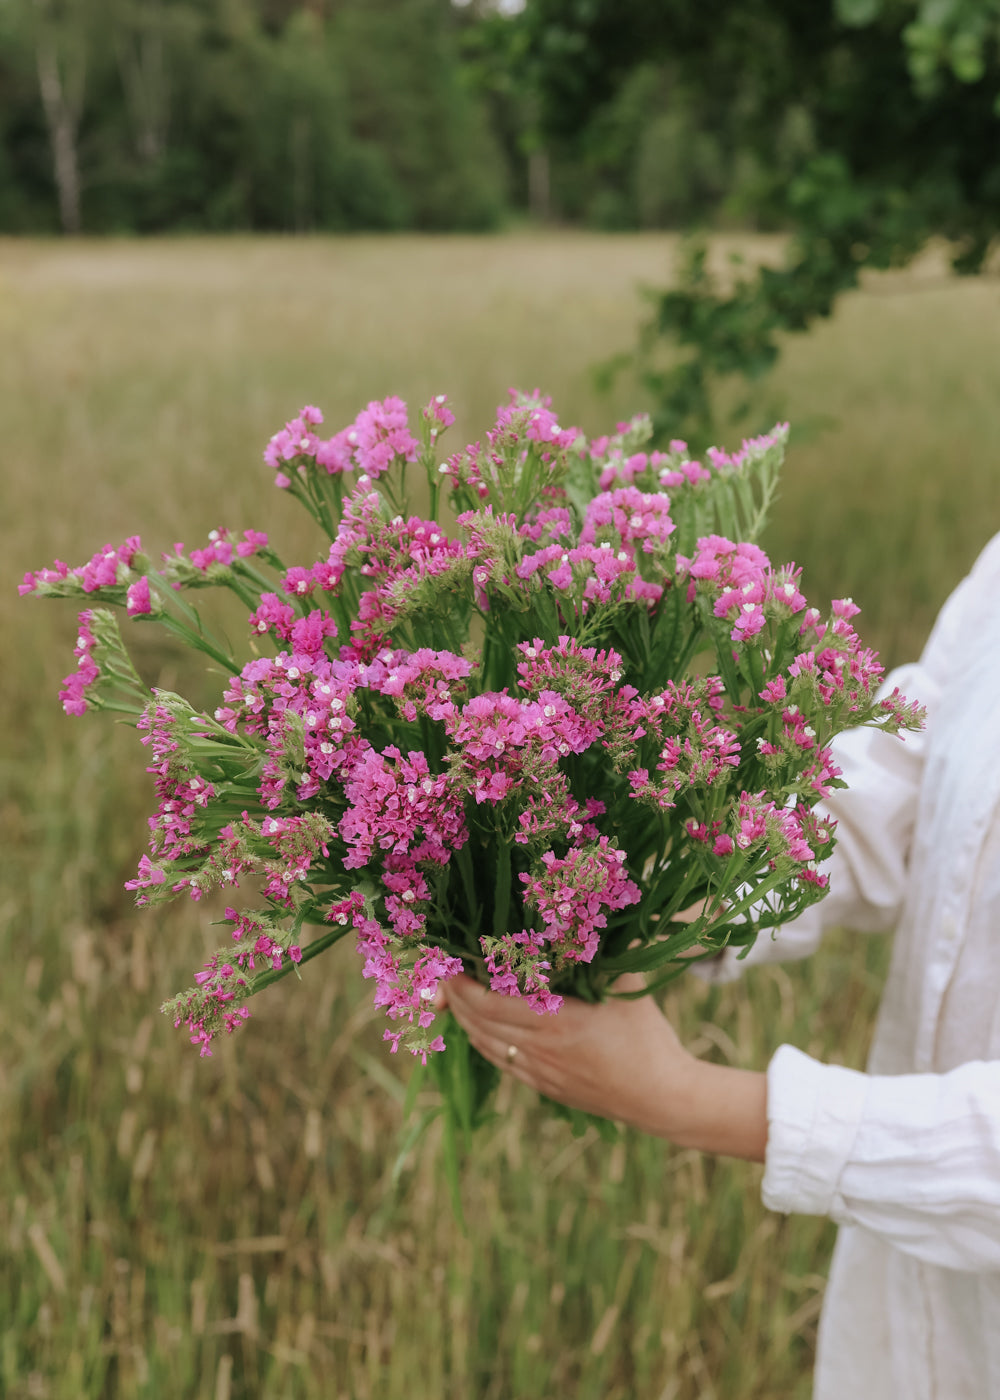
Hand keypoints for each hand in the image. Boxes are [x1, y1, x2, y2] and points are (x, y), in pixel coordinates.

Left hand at [438, 973, 767, 1159]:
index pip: (489, 1002)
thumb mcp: (626, 984)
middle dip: (455, 998)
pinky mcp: (545, 1088)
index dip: (462, 984)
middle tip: (444, 973)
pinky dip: (483, 1042)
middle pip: (478, 1022)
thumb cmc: (648, 1037)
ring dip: (466, 1020)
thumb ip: (603, 946)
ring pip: (485, 1045)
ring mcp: (539, 1073)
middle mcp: (539, 1050)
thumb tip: (590, 903)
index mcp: (555, 1022)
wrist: (662, 1098)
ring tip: (455, 996)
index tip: (449, 963)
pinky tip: (481, 1027)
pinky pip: (501, 1062)